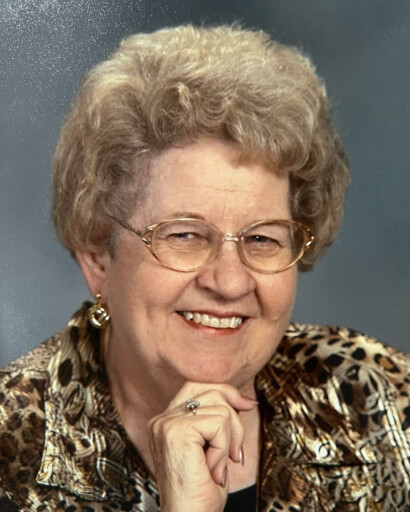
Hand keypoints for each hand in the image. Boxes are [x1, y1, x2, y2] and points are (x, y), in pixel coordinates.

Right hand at [148, 382, 256, 511]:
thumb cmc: (201, 492)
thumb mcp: (213, 447)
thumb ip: (218, 419)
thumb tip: (244, 400)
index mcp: (166, 421)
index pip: (197, 385)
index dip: (226, 391)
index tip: (247, 406)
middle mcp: (162, 419)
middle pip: (211, 390)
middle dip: (234, 419)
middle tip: (236, 452)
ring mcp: (167, 424)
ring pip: (220, 408)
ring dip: (229, 441)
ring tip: (220, 467)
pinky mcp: (178, 432)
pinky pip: (218, 424)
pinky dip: (224, 448)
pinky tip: (213, 470)